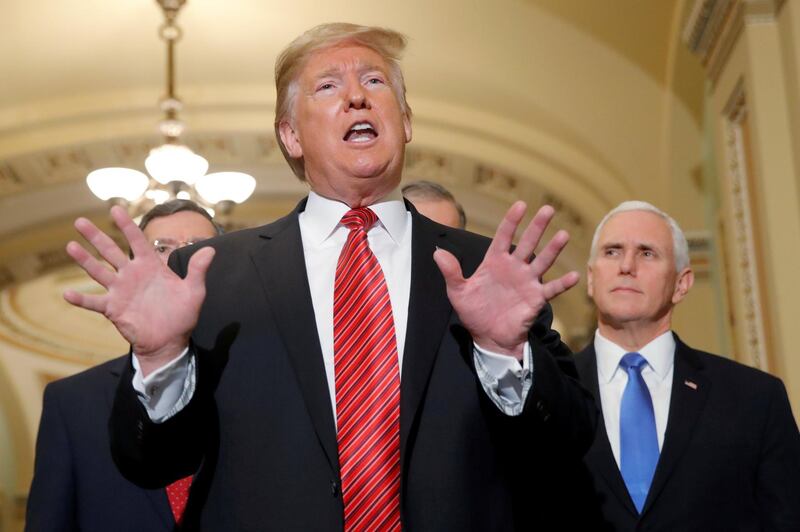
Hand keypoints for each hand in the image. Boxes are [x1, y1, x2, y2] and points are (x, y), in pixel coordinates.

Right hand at [63, 206, 214, 374]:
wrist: (170, 341)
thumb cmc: (182, 315)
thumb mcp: (194, 291)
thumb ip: (198, 270)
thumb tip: (210, 249)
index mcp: (150, 267)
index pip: (136, 241)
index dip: (126, 225)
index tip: (115, 209)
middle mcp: (131, 275)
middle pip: (110, 251)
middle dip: (96, 236)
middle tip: (79, 221)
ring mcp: (120, 291)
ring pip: (98, 272)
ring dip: (84, 260)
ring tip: (70, 245)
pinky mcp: (113, 309)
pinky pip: (94, 302)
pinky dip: (81, 299)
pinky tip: (67, 293)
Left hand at [433, 202, 578, 359]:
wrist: (488, 336)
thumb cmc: (474, 312)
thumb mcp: (457, 292)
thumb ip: (451, 272)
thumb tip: (438, 252)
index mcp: (495, 262)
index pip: (503, 236)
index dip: (512, 221)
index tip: (521, 205)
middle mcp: (514, 268)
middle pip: (527, 243)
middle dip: (537, 227)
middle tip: (548, 209)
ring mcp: (527, 282)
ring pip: (542, 261)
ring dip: (553, 249)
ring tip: (563, 235)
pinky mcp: (536, 298)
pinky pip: (551, 289)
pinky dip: (563, 284)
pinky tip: (574, 276)